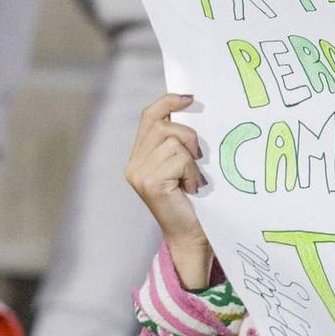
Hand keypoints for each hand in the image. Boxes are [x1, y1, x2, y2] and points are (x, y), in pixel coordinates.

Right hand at [126, 94, 214, 288]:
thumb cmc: (194, 201)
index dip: (168, 102)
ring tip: (194, 180)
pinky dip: (192, 172)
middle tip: (200, 158)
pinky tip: (192, 188)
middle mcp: (134, 163)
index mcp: (140, 156)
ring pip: (174, 142)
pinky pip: (179, 159)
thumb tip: (192, 109)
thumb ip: (179, 142)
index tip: (190, 98)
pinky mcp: (150, 182)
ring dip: (192, 160)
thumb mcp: (184, 165)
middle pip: (164, 126)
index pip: (149, 116)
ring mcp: (139, 173)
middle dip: (189, 136)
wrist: (192, 236)